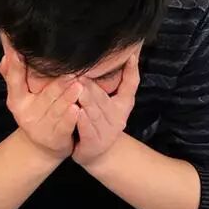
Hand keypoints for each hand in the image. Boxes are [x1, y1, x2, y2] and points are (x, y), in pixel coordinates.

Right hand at [0, 46, 82, 161]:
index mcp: (16, 100)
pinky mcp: (56, 138)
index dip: (15, 65)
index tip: (17, 52)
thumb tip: (7, 49)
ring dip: (67, 97)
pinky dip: (71, 118)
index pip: (15, 80)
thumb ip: (13, 72)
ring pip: (57, 109)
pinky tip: (78, 109)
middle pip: (44, 95)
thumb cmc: (34, 111)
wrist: (41, 147)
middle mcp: (27, 114)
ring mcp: (41, 127)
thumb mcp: (20, 95)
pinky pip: (65, 125)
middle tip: (69, 69)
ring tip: (78, 85)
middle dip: (57, 83)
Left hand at [71, 53, 139, 167]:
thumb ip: (126, 80)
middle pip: (104, 97)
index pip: (130, 86)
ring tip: (77, 87)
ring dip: (86, 99)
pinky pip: (87, 129)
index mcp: (122, 105)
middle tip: (80, 71)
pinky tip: (76, 110)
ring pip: (94, 112)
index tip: (129, 55)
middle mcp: (116, 118)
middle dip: (92, 85)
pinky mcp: (93, 142)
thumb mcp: (120, 102)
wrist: (101, 155)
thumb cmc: (105, 122)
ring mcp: (105, 132)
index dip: (131, 71)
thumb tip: (132, 53)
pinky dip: (82, 120)